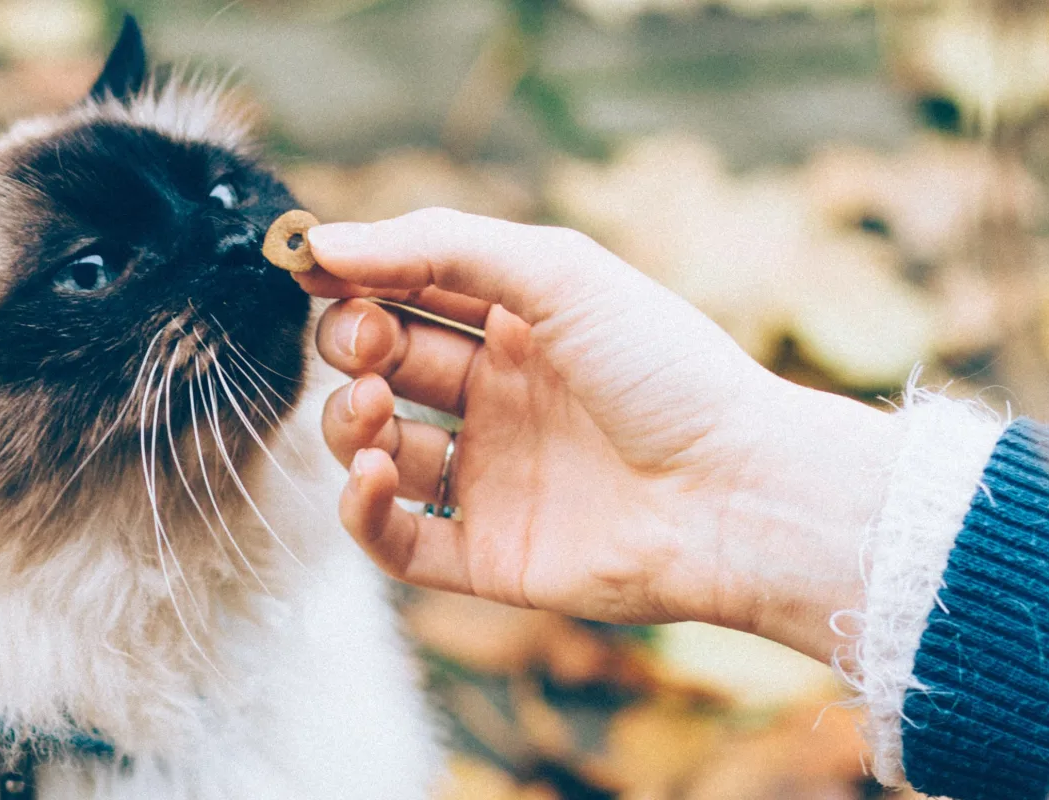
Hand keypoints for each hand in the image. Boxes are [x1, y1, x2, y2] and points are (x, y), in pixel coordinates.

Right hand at [296, 208, 901, 661]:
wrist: (736, 492)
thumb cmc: (667, 371)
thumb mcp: (556, 273)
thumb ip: (437, 246)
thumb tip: (325, 243)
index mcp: (522, 326)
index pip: (409, 292)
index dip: (356, 280)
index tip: (311, 269)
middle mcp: (501, 400)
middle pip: (383, 366)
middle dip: (351, 347)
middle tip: (367, 345)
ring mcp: (492, 478)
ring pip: (376, 449)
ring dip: (349, 423)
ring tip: (376, 411)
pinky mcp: (487, 555)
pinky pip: (394, 539)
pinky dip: (361, 508)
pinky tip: (376, 473)